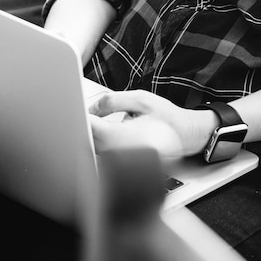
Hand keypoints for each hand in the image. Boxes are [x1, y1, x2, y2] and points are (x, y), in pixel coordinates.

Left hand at [88, 90, 216, 157]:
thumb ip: (113, 101)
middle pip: (89, 139)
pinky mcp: (120, 162)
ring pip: (92, 145)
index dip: (81, 116)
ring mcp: (121, 160)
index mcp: (127, 136)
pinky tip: (99, 126)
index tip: (74, 105)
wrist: (186, 136)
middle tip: (78, 107)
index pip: (93, 128)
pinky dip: (96, 137)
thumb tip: (91, 108)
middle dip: (83, 122)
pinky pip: (100, 149)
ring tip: (90, 115)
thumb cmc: (168, 118)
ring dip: (89, 130)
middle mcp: (123, 153)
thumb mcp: (141, 99)